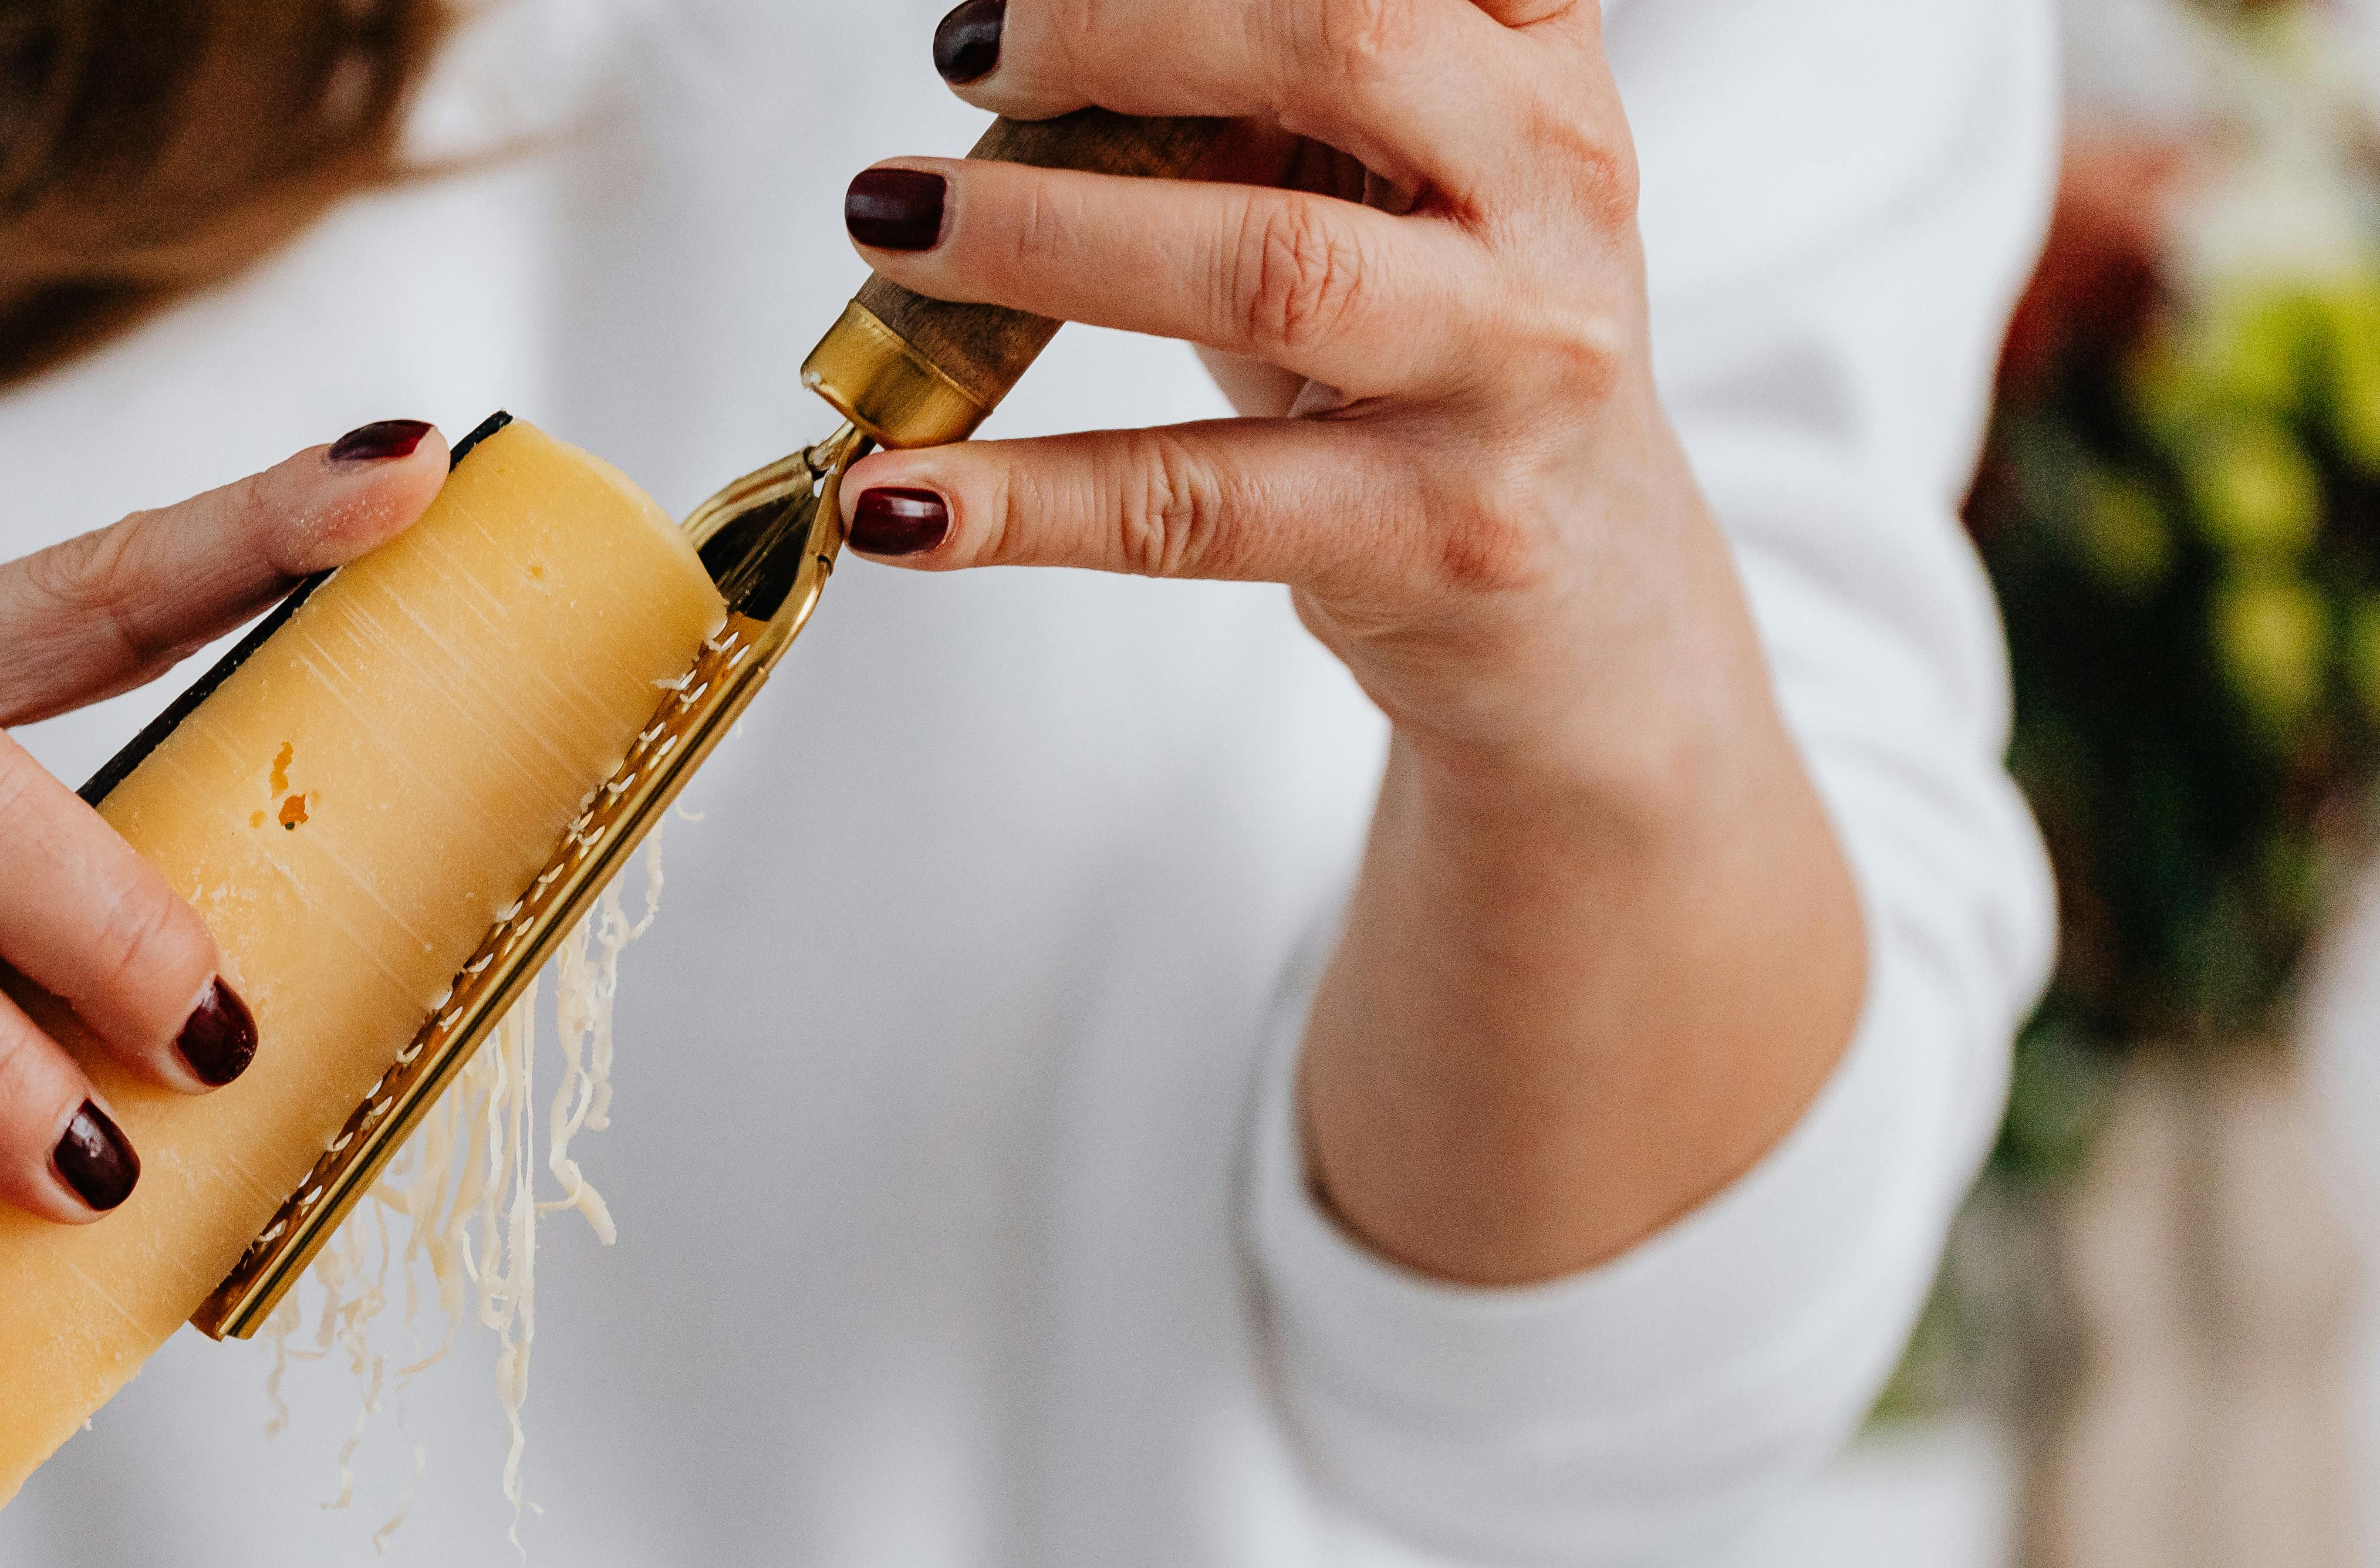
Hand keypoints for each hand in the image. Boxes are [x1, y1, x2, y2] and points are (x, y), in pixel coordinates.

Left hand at [834, 0, 1866, 1284]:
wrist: (1589, 601)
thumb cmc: (1438, 349)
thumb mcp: (1382, 185)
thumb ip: (1257, 96)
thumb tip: (1026, 36)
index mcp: (1541, 69)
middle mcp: (1556, 192)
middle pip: (1346, 46)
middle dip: (1122, 29)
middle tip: (972, 54)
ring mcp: (1512, 370)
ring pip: (1271, 266)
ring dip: (1043, 235)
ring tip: (887, 224)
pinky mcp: (1437, 537)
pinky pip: (1192, 504)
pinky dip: (1016, 504)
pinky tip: (889, 503)